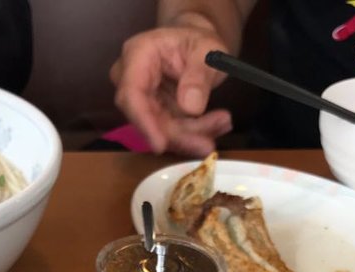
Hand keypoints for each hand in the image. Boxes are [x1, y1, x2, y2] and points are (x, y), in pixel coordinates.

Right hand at [110, 25, 232, 156]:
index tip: (161, 146)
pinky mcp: (153, 115)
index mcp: (137, 55)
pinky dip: (194, 133)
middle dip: (179, 135)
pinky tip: (217, 125)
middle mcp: (131, 80)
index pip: (131, 94)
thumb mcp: (207, 50)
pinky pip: (170, 132)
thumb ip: (200, 74)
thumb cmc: (198, 42)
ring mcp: (141, 100)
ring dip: (192, 135)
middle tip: (208, 143)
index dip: (144, 123)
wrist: (195, 45)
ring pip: (161, 130)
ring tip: (223, 123)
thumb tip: (190, 107)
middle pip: (147, 118)